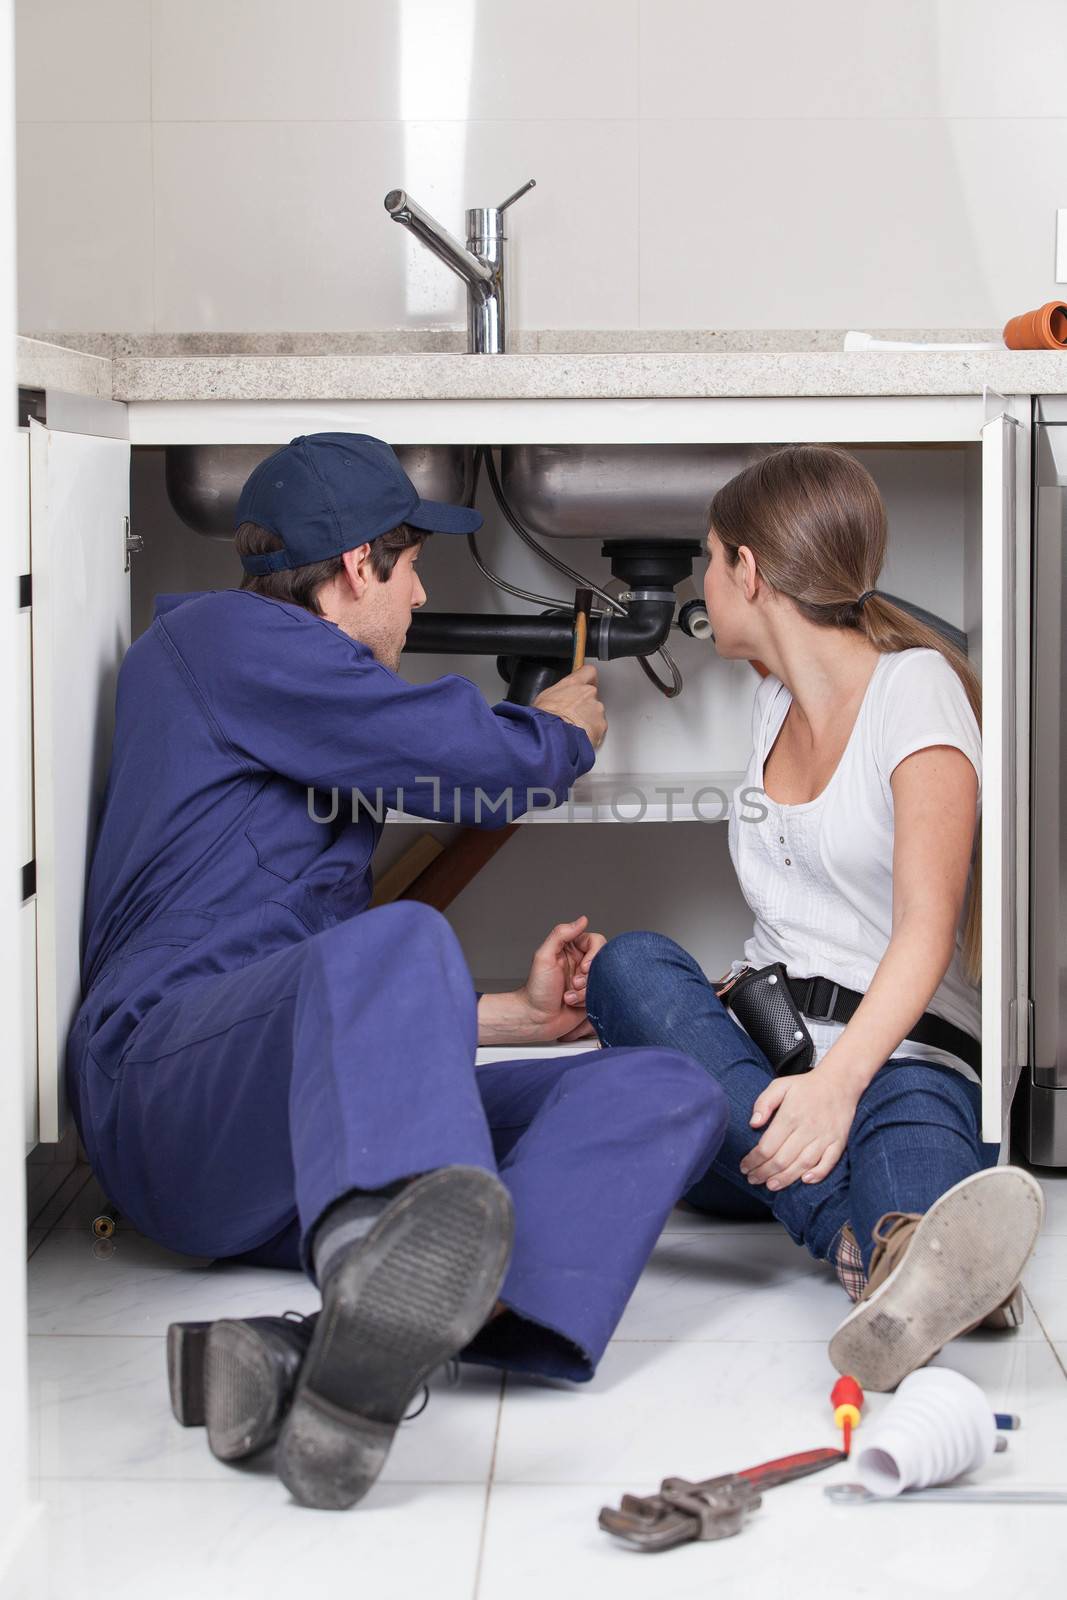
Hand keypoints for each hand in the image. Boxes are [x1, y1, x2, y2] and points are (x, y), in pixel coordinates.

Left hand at [476, 916, 606, 1045]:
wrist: (536, 1020)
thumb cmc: (537, 990)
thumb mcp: (544, 957)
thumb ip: (561, 934)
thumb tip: (582, 920)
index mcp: (571, 949)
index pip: (596, 942)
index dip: (594, 955)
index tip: (585, 968)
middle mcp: (580, 962)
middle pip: (603, 961)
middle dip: (590, 976)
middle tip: (575, 983)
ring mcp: (587, 980)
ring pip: (604, 979)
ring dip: (586, 990)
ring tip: (569, 997)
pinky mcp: (591, 996)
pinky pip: (602, 994)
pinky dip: (587, 1000)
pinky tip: (572, 1003)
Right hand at [533, 666, 606, 750]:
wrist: (553, 737)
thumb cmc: (544, 718)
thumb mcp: (543, 699)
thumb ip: (557, 694)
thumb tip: (555, 699)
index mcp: (573, 683)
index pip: (588, 671)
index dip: (588, 679)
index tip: (586, 683)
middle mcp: (588, 693)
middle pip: (592, 695)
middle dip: (584, 704)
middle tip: (572, 715)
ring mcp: (597, 709)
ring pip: (596, 712)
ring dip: (588, 719)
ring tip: (573, 729)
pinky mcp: (601, 725)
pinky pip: (598, 727)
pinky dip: (592, 732)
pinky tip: (579, 736)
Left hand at [739, 1061, 860, 1190]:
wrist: (840, 1082)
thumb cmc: (805, 1086)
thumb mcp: (780, 1086)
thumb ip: (764, 1103)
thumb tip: (753, 1123)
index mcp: (790, 1115)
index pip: (767, 1146)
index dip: (754, 1160)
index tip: (744, 1166)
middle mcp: (807, 1128)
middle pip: (782, 1159)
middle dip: (764, 1173)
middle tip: (753, 1179)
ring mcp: (825, 1137)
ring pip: (803, 1164)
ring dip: (786, 1178)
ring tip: (771, 1185)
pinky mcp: (839, 1142)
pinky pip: (829, 1162)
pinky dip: (818, 1174)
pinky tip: (805, 1181)